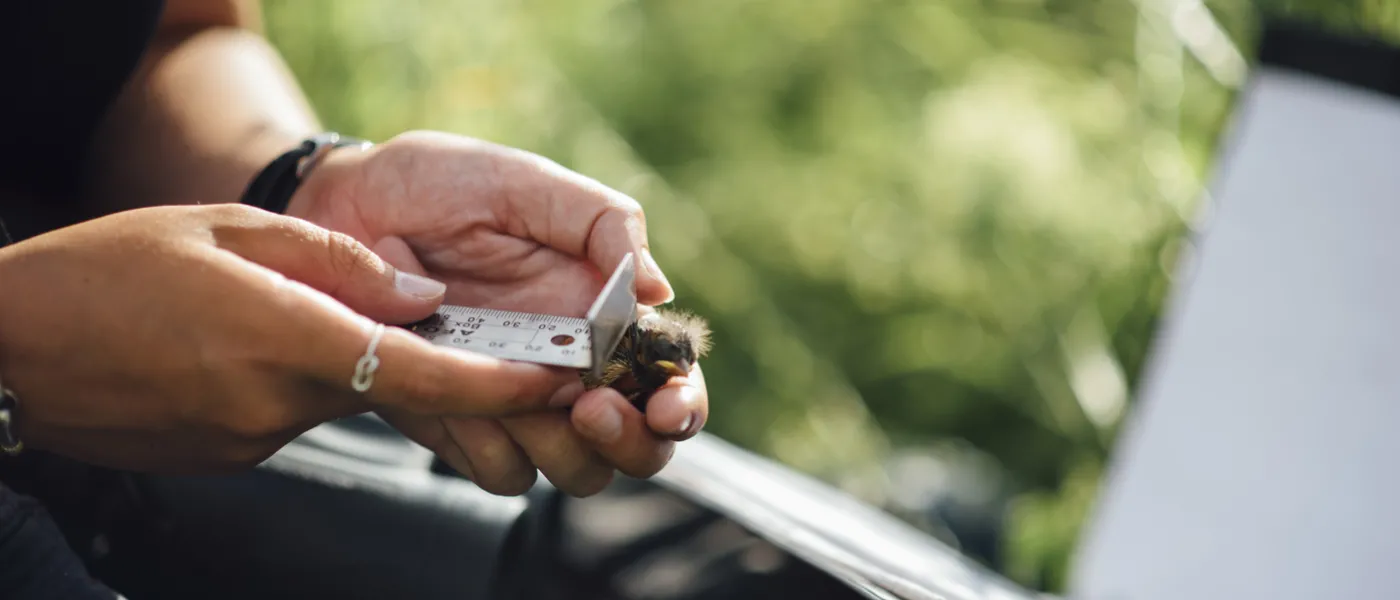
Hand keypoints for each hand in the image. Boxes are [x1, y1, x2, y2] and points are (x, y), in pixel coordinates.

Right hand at [0, 204, 577, 472]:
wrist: (7, 350)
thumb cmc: (105, 271)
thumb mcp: (224, 230)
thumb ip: (339, 261)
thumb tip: (424, 294)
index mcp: (281, 339)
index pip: (416, 374)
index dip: (493, 382)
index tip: (549, 378)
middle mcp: (274, 405)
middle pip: (385, 385)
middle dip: (417, 356)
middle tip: (411, 308)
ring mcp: (250, 440)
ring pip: (338, 398)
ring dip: (342, 359)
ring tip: (273, 307)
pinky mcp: (229, 457)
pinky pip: (294, 415)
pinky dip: (297, 380)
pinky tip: (240, 344)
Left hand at [285, 130, 709, 496]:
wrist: (340, 205)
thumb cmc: (440, 184)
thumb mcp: (528, 183)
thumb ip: (602, 224)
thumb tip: (659, 290)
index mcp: (604, 313)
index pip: (671, 380)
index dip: (683, 404)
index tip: (664, 403)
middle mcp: (572, 367)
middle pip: (637, 448)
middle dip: (631, 442)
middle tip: (590, 404)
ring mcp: (516, 400)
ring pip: (575, 470)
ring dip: (563, 446)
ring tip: (522, 389)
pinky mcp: (460, 422)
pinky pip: (500, 471)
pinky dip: (492, 447)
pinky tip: (461, 393)